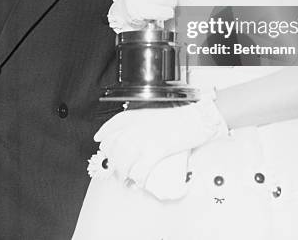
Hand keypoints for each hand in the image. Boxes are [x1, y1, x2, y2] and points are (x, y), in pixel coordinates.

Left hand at [94, 98, 227, 188]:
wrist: (198, 117)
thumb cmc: (182, 115)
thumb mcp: (158, 113)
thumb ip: (146, 122)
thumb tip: (137, 136)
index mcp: (138, 115)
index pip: (113, 123)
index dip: (104, 133)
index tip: (99, 139)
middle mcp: (137, 126)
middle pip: (115, 146)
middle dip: (113, 160)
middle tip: (116, 169)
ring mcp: (145, 138)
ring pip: (124, 160)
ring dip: (123, 173)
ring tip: (126, 180)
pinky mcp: (156, 150)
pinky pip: (141, 169)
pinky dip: (138, 179)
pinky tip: (140, 183)